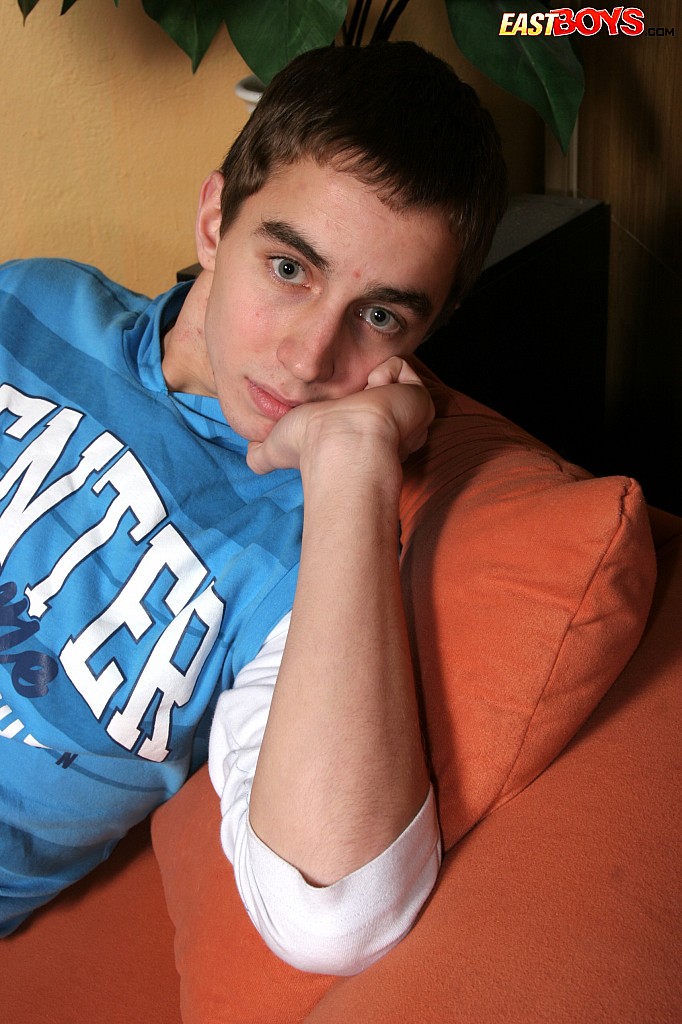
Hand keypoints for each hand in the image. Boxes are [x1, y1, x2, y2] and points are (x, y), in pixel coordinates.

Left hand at [246, 357, 433, 474]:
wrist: (343, 442)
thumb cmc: (310, 447)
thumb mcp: (277, 449)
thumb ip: (263, 454)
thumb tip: (250, 458)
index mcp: (358, 433)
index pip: (357, 408)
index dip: (344, 402)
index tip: (335, 407)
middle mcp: (386, 425)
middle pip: (375, 391)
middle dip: (360, 388)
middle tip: (350, 398)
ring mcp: (404, 410)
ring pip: (388, 376)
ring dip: (370, 381)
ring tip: (362, 399)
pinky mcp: (418, 397)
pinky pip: (400, 366)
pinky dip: (385, 373)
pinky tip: (375, 390)